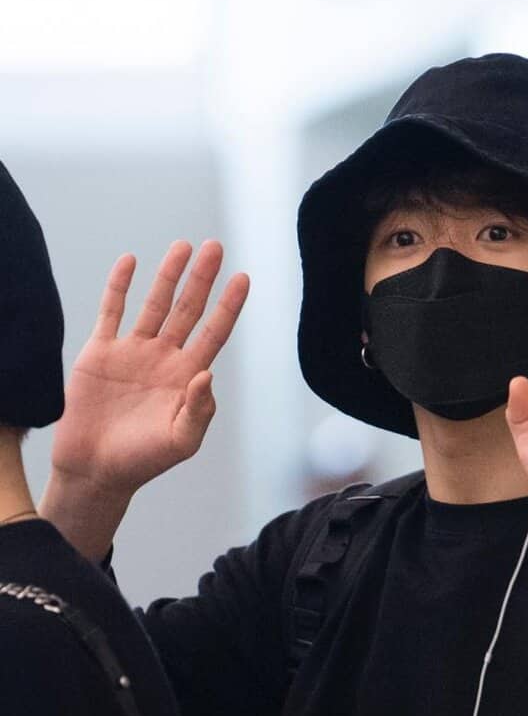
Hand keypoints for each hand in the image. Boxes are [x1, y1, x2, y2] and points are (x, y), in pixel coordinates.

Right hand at [50, 241, 249, 497]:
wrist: (97, 470)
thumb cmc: (143, 461)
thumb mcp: (181, 441)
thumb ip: (200, 410)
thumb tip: (208, 373)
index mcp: (188, 377)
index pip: (215, 332)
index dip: (229, 306)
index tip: (243, 278)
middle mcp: (164, 359)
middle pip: (188, 309)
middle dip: (202, 279)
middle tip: (216, 247)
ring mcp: (133, 352)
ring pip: (155, 304)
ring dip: (168, 275)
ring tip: (183, 246)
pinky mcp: (101, 352)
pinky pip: (112, 311)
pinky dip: (119, 286)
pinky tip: (131, 261)